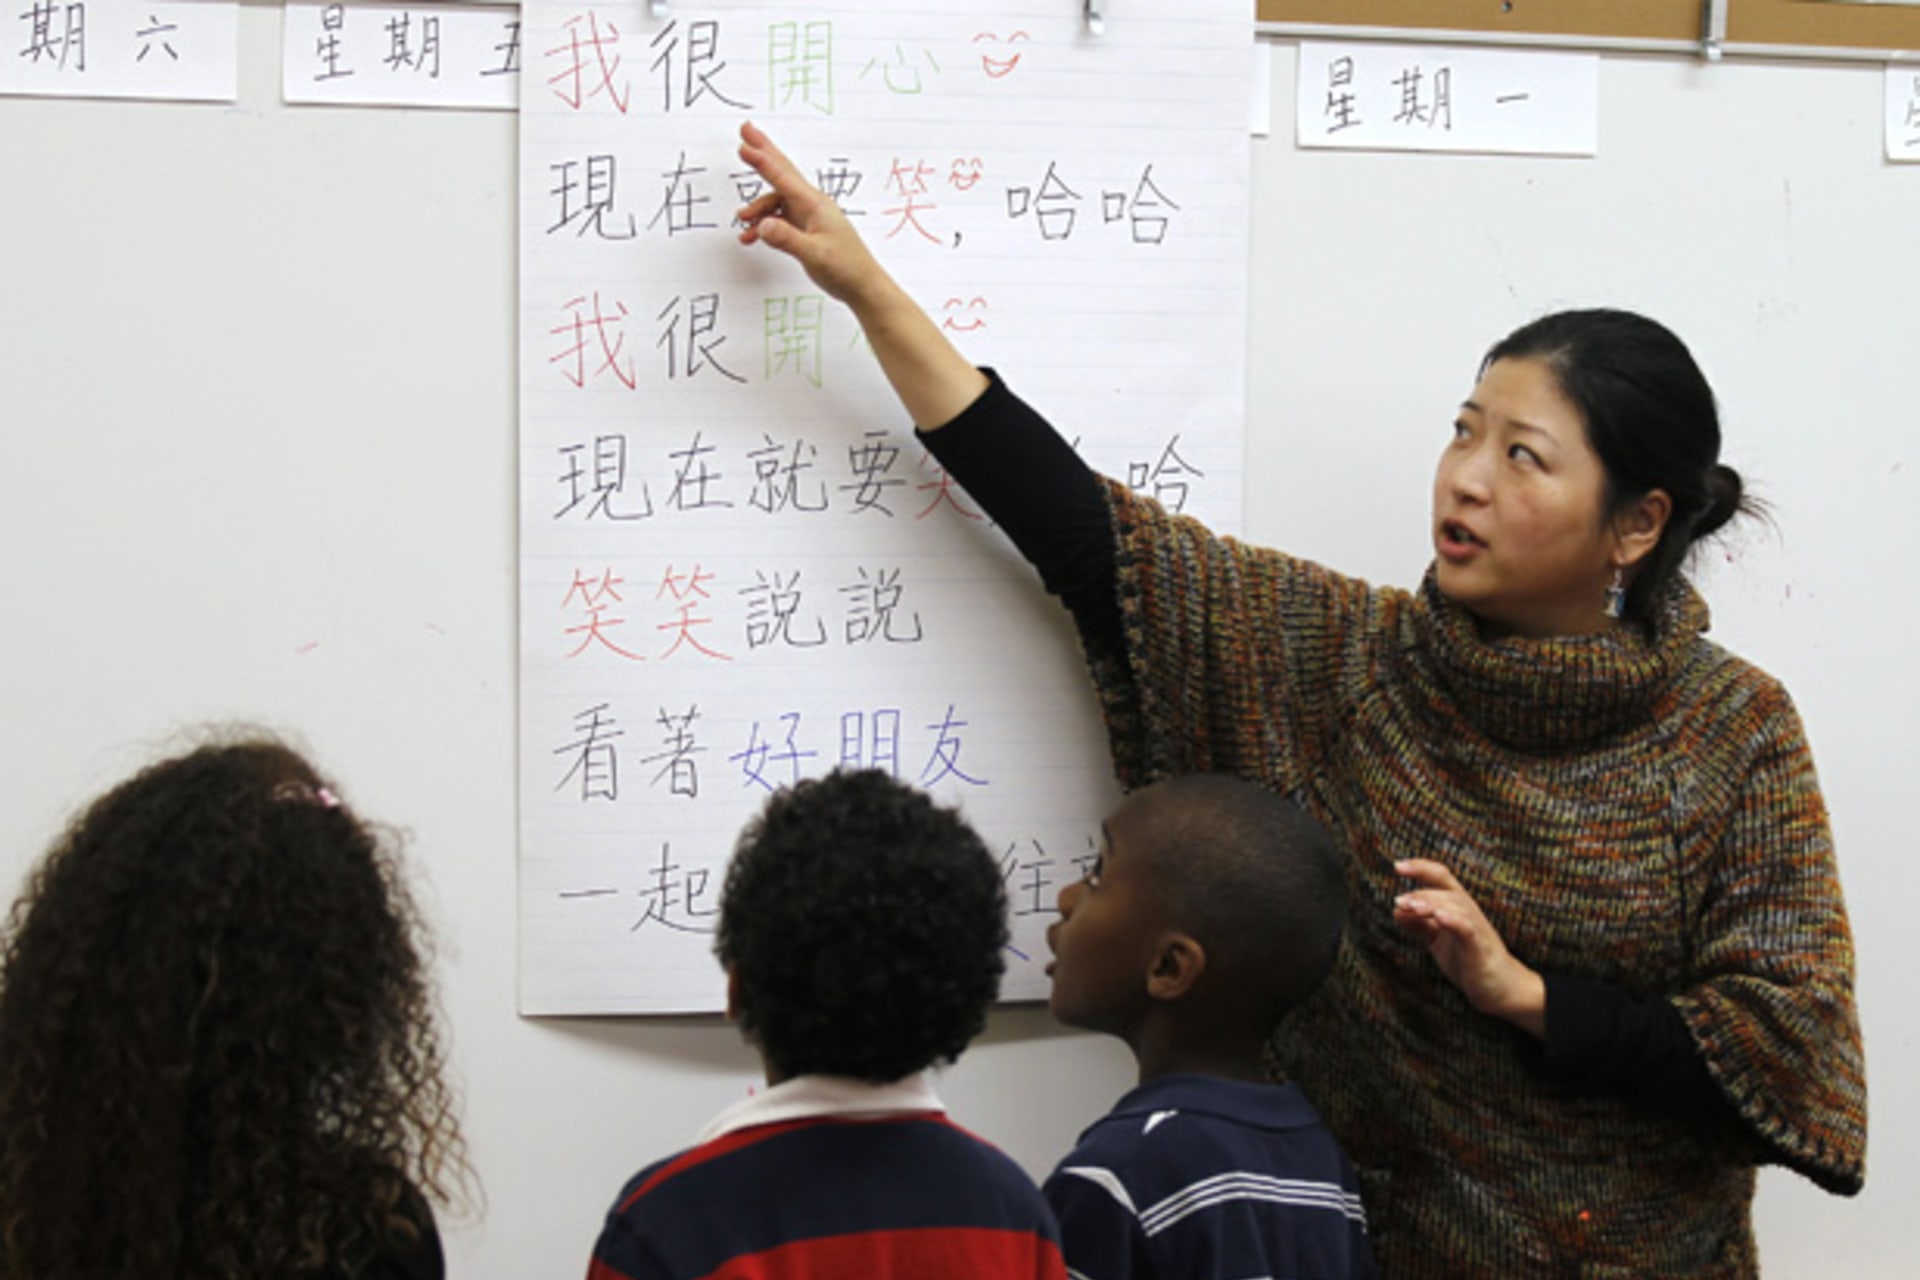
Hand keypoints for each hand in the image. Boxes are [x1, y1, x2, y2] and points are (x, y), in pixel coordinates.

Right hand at [736, 121, 888, 306]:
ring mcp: (809, 216)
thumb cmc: (846, 268)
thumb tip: (763, 225)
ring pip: (776, 201)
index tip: (744, 144)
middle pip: (782, 172)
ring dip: (757, 208)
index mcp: (814, 205)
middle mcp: (811, 204)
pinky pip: (779, 219)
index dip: (762, 160)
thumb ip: (787, 239)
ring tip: (741, 219)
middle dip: (762, 152)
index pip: (783, 178)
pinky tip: (753, 236)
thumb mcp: (814, 254)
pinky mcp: (806, 228)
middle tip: (745, 131)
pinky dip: (765, 225)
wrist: (863, 286)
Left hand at [1393, 859, 1545, 1037]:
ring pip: (1455, 907)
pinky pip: (1467, 930)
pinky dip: (1453, 921)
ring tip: (1411, 907)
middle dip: (1420, 894)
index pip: (1441, 877)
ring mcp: (1476, 928)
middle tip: (1398, 901)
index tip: (1398, 866)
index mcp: (1458, 906)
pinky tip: (1438, 918)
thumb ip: (1420, 924)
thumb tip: (1396, 910)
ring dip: (1432, 904)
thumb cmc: (1468, 958)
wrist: (1499, 988)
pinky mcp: (1479, 947)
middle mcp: (1469, 911)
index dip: (1421, 868)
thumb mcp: (1439, 939)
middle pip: (1445, 891)